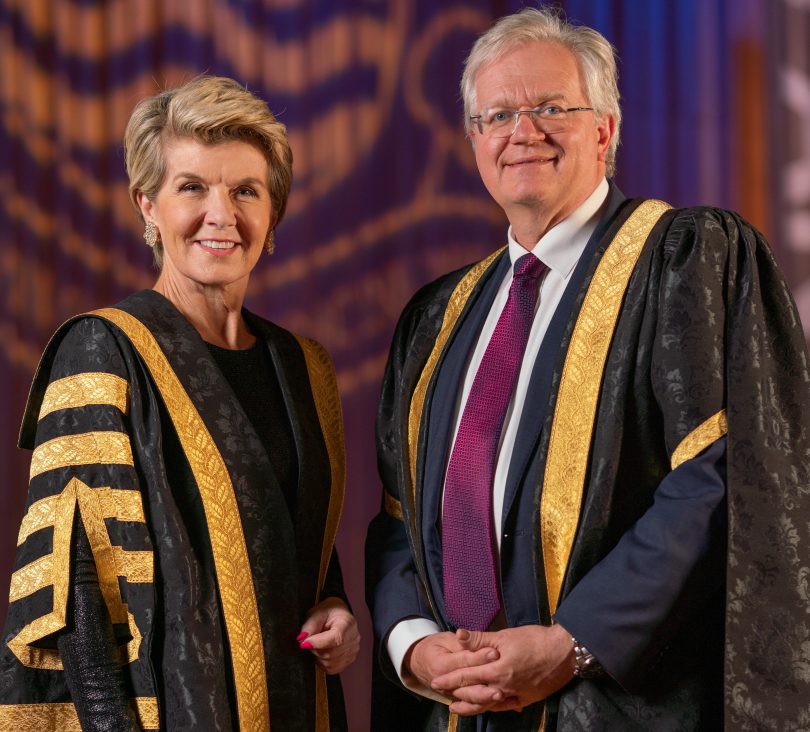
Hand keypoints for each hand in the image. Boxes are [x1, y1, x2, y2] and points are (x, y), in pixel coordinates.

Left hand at [298, 597, 359, 674]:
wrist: (337, 615)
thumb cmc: (327, 613)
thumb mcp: (315, 613)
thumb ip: (309, 626)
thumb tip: (302, 640)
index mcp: (347, 622)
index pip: (335, 638)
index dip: (318, 643)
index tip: (304, 643)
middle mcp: (354, 638)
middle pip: (331, 653)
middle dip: (315, 649)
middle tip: (311, 640)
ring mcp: (353, 650)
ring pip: (329, 663)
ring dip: (318, 656)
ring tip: (318, 644)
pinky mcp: (349, 660)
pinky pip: (331, 669)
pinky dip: (323, 662)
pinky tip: (323, 651)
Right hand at [404, 632, 506, 708]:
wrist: (420, 662)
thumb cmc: (436, 646)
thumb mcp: (445, 640)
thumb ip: (460, 643)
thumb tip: (472, 640)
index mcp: (442, 665)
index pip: (463, 661)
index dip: (479, 657)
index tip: (495, 653)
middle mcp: (446, 684)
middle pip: (467, 687)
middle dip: (485, 687)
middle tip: (502, 684)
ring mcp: (452, 694)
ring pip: (471, 700)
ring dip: (487, 700)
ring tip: (503, 697)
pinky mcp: (459, 698)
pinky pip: (473, 705)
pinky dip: (487, 706)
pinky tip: (503, 704)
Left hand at [430, 624, 575, 715]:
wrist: (564, 651)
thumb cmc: (535, 640)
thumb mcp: (505, 635)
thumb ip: (480, 639)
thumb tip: (458, 635)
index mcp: (496, 669)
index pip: (466, 675)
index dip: (449, 679)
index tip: (435, 681)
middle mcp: (504, 686)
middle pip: (474, 692)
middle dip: (456, 693)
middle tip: (440, 693)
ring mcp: (515, 694)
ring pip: (488, 703)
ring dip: (471, 705)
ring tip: (458, 707)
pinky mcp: (527, 698)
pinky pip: (506, 706)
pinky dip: (494, 707)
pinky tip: (488, 707)